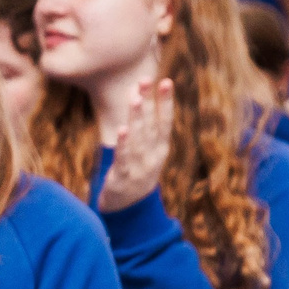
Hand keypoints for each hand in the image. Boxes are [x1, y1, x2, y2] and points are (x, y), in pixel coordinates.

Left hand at [95, 77, 173, 213]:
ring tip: (136, 98)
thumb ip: (145, 126)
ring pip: (138, 138)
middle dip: (148, 102)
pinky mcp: (123, 177)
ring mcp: (140, 166)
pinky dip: (124, 143)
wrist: (129, 208)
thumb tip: (139, 95)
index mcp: (160, 148)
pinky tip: (122, 129)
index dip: (165, 101)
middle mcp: (152, 155)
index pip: (164, 121)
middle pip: (151, 125)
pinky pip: (124, 158)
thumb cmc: (137, 171)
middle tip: (145, 80)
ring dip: (137, 117)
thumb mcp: (146, 150)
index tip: (166, 81)